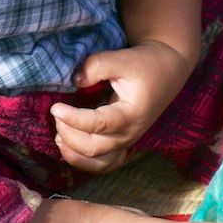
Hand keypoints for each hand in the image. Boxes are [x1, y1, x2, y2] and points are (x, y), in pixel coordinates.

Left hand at [50, 41, 194, 173]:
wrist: (167, 71)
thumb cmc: (146, 64)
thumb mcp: (124, 58)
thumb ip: (98, 65)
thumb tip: (76, 80)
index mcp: (130, 115)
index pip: (98, 125)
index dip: (73, 118)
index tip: (55, 107)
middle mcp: (129, 134)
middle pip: (94, 149)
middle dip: (69, 135)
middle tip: (56, 114)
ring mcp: (126, 142)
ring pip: (97, 164)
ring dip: (74, 154)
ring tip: (58, 135)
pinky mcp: (122, 143)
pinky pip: (102, 164)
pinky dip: (83, 161)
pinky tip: (68, 146)